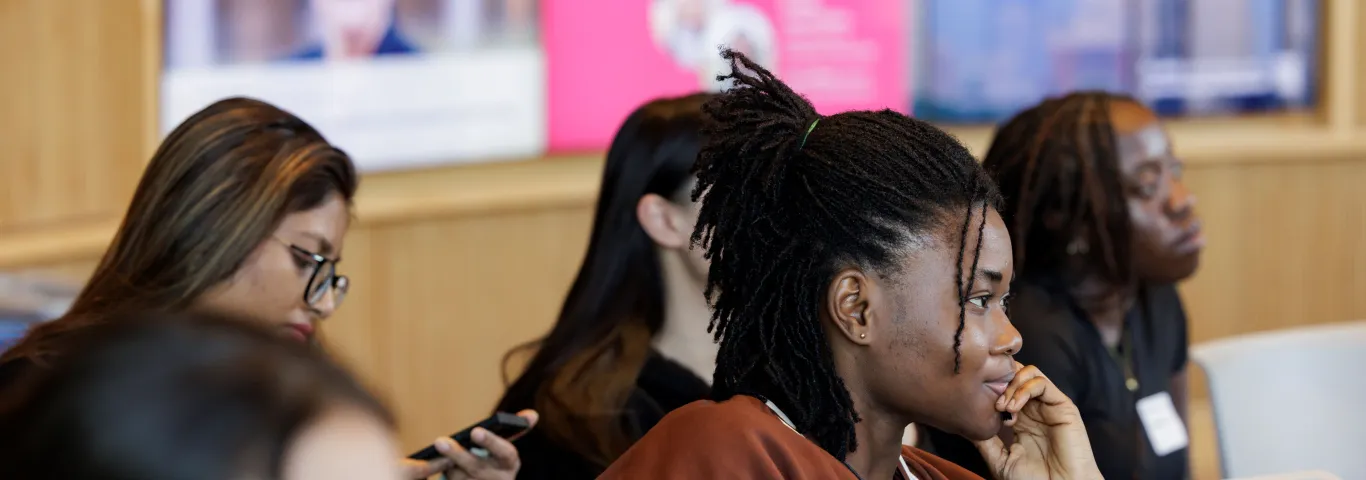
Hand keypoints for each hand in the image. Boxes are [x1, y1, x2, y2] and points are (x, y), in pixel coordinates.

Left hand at [400, 410, 538, 479]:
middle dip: (458, 454)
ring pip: (458, 476)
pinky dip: (444, 475)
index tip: (475, 431)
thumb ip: (517, 429)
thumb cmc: (493, 461)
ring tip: (439, 451)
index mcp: (510, 462)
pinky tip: (434, 465)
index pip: (505, 452)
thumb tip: (534, 414)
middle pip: (476, 467)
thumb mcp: (503, 448)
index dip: (490, 442)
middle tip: (440, 441)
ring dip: (448, 465)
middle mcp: (499, 479)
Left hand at [972, 364, 1100, 479]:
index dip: (990, 389)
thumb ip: (984, 440)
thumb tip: (964, 424)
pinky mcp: (1063, 406)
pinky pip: (1041, 382)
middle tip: (993, 404)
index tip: (979, 405)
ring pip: (1028, 373)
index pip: (1004, 389)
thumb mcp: (999, 459)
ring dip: (1011, 385)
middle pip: (1015, 376)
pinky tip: (1014, 406)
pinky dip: (1024, 388)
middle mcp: (1034, 409)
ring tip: (1004, 406)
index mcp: (1020, 419)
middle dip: (1000, 383)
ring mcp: (1048, 406)